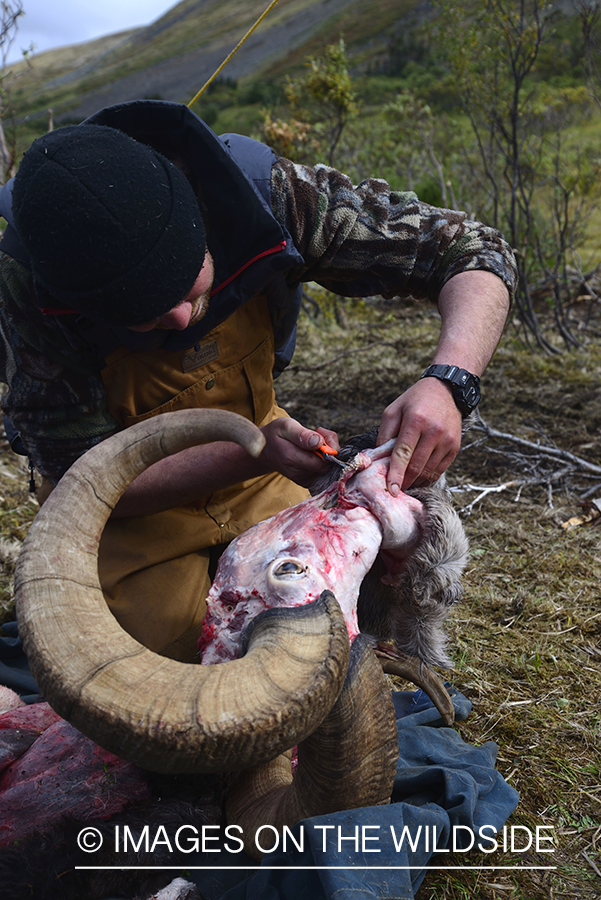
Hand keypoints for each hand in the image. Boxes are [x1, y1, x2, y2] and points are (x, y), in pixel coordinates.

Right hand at [259, 418, 339, 487]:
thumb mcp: (286, 426)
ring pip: (327, 469)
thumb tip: (319, 442)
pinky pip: (323, 472)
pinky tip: (312, 452)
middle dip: (329, 449)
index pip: (324, 460)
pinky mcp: (306, 481)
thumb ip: (302, 434)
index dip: (329, 446)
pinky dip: (322, 461)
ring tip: (313, 443)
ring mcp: (302, 480)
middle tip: (318, 435)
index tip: (320, 432)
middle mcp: (298, 473)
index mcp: (292, 459)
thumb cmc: (276, 435)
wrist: (264, 451)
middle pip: (328, 465)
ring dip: (326, 455)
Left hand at [377, 378, 462, 492]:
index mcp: (416, 421)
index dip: (396, 474)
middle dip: (404, 481)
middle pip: (416, 466)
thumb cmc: (415, 401)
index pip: (403, 453)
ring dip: (415, 481)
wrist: (446, 390)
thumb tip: (378, 458)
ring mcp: (447, 440)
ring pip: (428, 471)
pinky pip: (440, 470)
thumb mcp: (393, 410)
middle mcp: (434, 431)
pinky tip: (418, 478)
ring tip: (405, 483)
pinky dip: (427, 478)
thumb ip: (384, 434)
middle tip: (395, 489)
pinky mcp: (454, 447)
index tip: (390, 490)